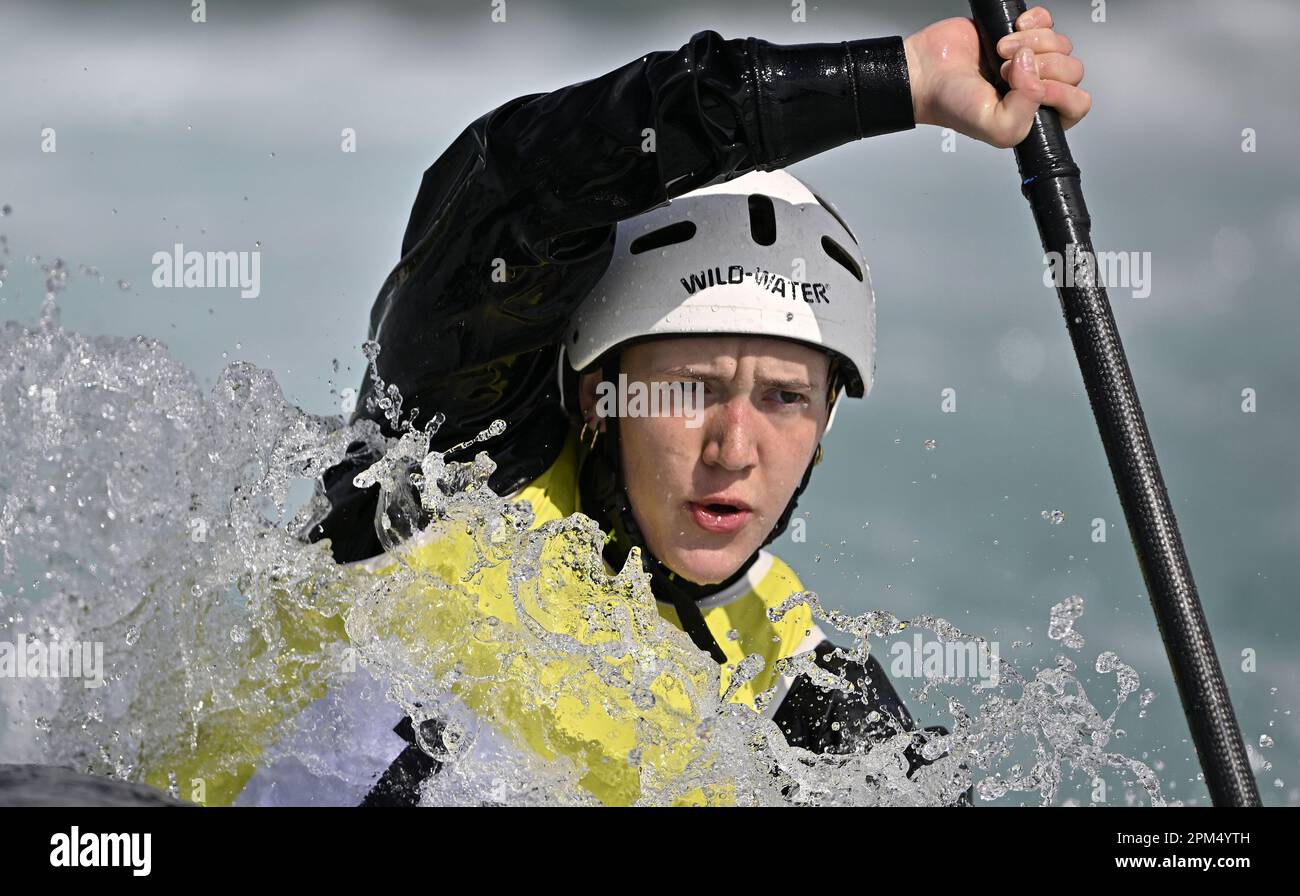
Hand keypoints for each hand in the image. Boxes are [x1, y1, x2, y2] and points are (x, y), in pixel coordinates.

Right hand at [903, 5, 1090, 148]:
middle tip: (1007, 72)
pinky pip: (1047, 20)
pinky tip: (1010, 31)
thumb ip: (1024, 113)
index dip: (1059, 93)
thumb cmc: (951, 104)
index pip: (1077, 103)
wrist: (926, 72)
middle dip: (1041, 66)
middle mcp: (1038, 88)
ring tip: (1000, 53)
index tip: (1030, 88)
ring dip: (1031, 43)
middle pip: (1073, 70)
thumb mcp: (994, 126)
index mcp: (1037, 117)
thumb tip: (1035, 70)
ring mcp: (1032, 59)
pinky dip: (1034, 21)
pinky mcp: (1022, 32)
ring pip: (1061, 43)